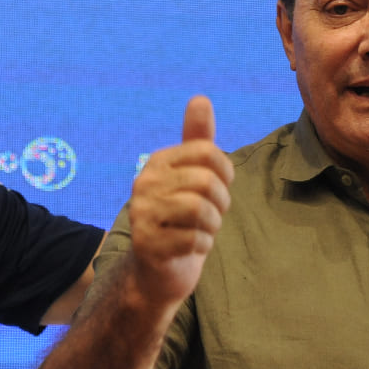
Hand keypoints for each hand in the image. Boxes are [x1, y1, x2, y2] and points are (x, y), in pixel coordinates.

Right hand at [127, 96, 233, 307]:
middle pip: (206, 182)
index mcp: (158, 162)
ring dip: (212, 225)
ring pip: (200, 210)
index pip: (209, 152)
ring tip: (203, 230)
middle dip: (220, 203)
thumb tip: (201, 98)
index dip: (226, 173)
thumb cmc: (181, 218)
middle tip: (211, 215)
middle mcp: (144, 183)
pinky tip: (191, 247)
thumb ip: (197, 140)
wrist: (157, 270)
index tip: (220, 187)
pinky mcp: (148, 244)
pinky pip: (195, 240)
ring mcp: (142, 214)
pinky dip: (203, 246)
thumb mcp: (192, 176)